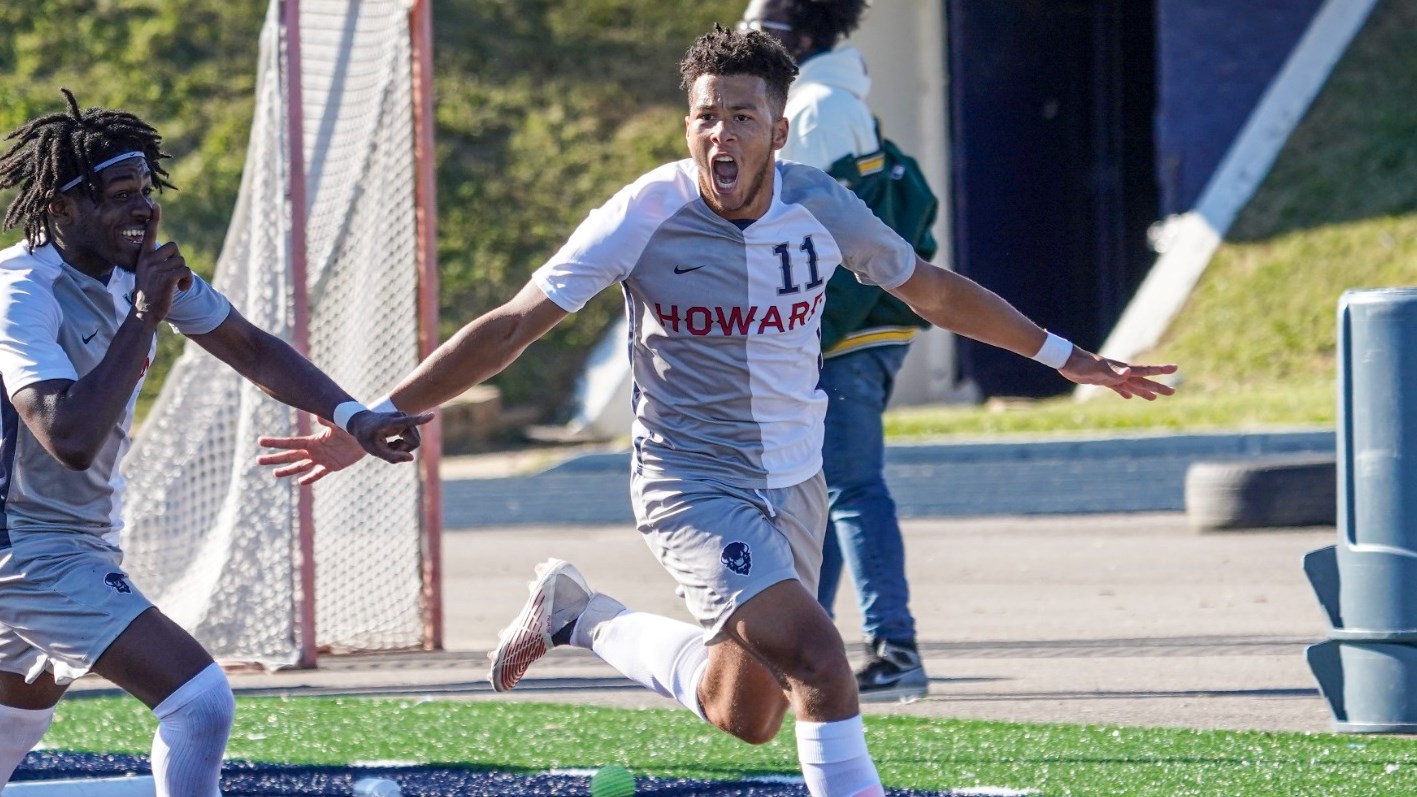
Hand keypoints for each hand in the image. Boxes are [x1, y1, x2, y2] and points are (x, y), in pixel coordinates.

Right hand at [131, 203, 192, 324]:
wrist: (143, 313)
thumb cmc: (149, 296)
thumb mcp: (148, 275)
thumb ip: (156, 264)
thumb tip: (173, 258)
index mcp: (143, 257)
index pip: (149, 234)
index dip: (154, 220)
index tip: (156, 205)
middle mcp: (148, 259)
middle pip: (175, 248)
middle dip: (178, 261)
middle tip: (173, 276)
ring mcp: (157, 268)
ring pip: (182, 261)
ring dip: (184, 275)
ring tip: (176, 286)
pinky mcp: (167, 276)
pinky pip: (186, 270)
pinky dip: (188, 281)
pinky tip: (181, 289)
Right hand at [258, 416, 367, 484]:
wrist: (364, 435)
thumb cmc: (351, 426)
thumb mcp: (338, 423)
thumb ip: (327, 421)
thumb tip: (317, 415)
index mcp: (313, 440)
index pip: (290, 443)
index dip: (275, 443)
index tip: (260, 441)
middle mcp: (314, 450)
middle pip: (290, 456)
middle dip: (274, 459)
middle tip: (258, 461)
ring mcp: (322, 459)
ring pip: (301, 466)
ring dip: (288, 470)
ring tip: (274, 474)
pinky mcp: (332, 466)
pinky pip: (319, 474)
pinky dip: (310, 478)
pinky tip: (301, 482)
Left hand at [346, 409, 433, 462]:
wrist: (361, 423)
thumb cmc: (366, 436)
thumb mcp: (374, 450)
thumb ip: (391, 456)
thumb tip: (411, 458)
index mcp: (391, 422)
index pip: (408, 421)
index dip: (421, 420)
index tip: (432, 415)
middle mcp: (402, 417)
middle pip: (414, 442)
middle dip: (404, 450)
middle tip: (389, 450)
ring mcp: (406, 419)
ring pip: (415, 442)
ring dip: (402, 448)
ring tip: (389, 446)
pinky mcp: (407, 422)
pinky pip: (413, 439)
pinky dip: (403, 445)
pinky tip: (392, 443)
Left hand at [1059, 349, 1177, 399]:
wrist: (1068, 361)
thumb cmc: (1082, 365)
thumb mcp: (1097, 370)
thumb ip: (1113, 372)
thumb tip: (1128, 372)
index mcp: (1121, 370)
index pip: (1145, 370)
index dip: (1160, 370)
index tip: (1175, 367)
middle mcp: (1120, 373)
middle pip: (1143, 381)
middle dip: (1158, 386)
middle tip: (1173, 391)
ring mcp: (1112, 377)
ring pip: (1132, 385)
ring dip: (1144, 391)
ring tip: (1155, 398)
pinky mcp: (1102, 381)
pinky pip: (1118, 388)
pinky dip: (1125, 392)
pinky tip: (1128, 396)